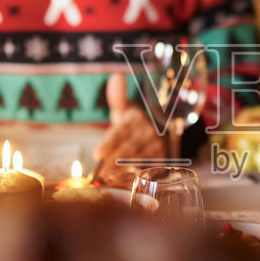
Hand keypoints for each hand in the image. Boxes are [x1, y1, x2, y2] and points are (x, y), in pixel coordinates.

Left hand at [93, 72, 165, 186]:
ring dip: (123, 171)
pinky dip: (136, 178)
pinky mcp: (162, 161)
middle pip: (129, 148)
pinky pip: (148, 170)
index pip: (121, 132)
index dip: (109, 143)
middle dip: (114, 160)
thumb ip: (118, 97)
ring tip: (109, 179)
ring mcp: (157, 147)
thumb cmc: (134, 124)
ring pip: (138, 160)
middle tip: (101, 172)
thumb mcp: (125, 110)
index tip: (97, 154)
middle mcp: (149, 132)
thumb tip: (117, 76)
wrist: (160, 132)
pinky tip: (123, 184)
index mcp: (136, 119)